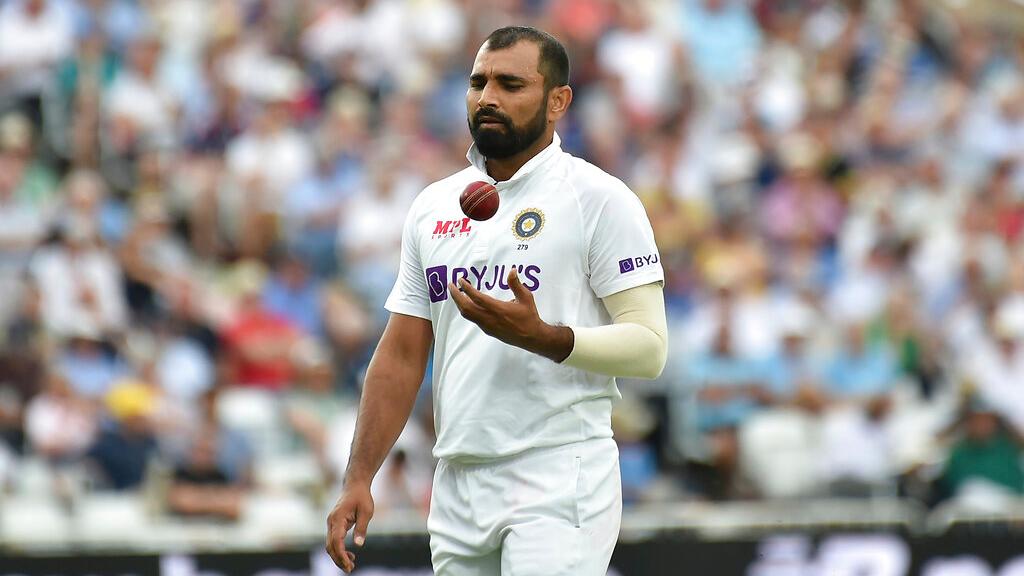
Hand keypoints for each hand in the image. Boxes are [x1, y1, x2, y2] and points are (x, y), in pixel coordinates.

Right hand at [326, 482, 373, 572]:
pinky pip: (333, 541)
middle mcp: (331, 522)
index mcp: (338, 518)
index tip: (349, 565)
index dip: (341, 555)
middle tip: (350, 569)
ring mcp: (331, 524)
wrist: (354, 485)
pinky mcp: (334, 525)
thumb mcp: (366, 512)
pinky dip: (339, 550)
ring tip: (351, 565)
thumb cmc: (362, 497)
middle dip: (338, 559)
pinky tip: (349, 555)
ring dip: (338, 556)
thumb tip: (358, 545)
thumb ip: (361, 528)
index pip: (336, 541)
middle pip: (330, 546)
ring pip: (330, 545)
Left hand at [449, 268, 571, 360]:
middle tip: (451, 286)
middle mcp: (490, 319)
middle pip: (466, 307)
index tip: (460, 280)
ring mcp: (487, 326)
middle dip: (456, 296)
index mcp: (498, 309)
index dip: (466, 289)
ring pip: (468, 315)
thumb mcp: (526, 297)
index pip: (477, 298)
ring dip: (460, 304)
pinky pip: (473, 319)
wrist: (531, 337)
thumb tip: (511, 270)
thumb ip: (516, 284)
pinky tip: (468, 304)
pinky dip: (467, 310)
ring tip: (456, 294)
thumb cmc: (529, 316)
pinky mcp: (488, 331)